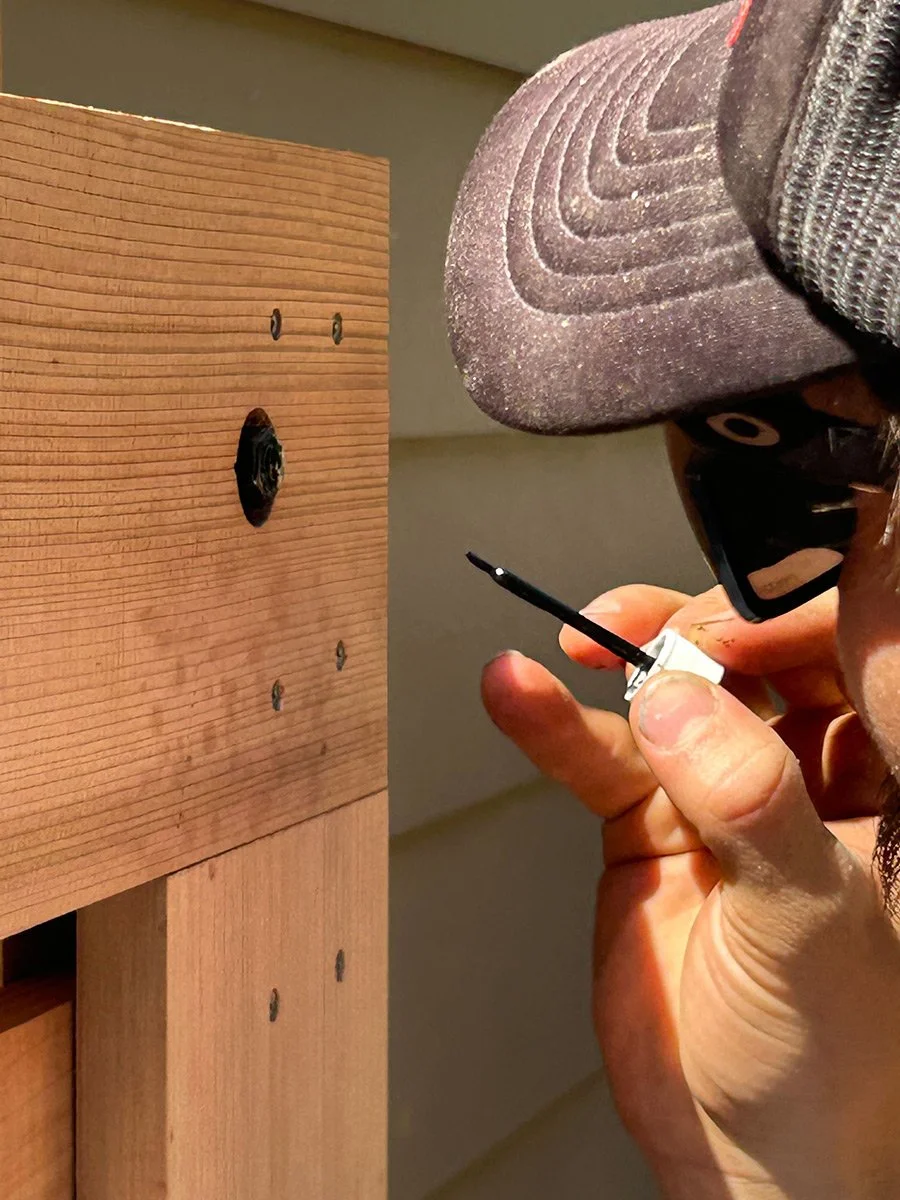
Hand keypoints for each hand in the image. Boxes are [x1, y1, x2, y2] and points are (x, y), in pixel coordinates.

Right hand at [481, 585, 899, 1198]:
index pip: (851, 655)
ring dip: (616, 661)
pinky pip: (600, 757)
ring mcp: (720, 794)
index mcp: (883, 783)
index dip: (789, 620)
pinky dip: (554, 725)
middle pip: (751, 657)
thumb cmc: (831, 1061)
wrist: (744, 1154)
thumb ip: (753, 807)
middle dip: (696, 630)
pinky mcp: (650, 825)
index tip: (728, 627)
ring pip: (671, 693)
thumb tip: (681, 706)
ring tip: (574, 646)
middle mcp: (806, 773)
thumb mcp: (812, 927)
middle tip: (650, 640)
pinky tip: (519, 695)